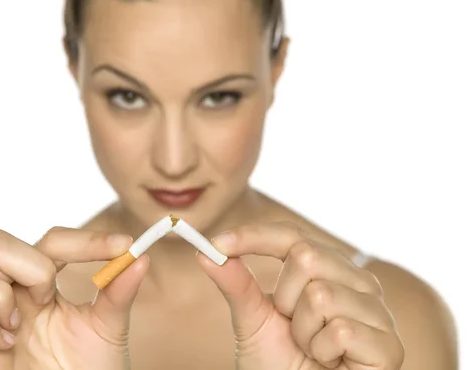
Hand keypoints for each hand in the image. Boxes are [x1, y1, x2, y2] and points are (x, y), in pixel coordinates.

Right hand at [0, 227, 148, 369]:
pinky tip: (2, 357)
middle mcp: (7, 297)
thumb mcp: (106, 332)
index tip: (123, 246)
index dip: (85, 240)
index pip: (51, 241)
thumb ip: (118, 294)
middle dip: (29, 268)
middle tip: (47, 300)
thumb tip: (140, 257)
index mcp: (40, 287)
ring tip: (16, 329)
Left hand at [198, 222, 403, 369]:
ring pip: (321, 294)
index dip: (253, 237)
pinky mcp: (389, 345)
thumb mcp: (252, 321)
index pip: (292, 236)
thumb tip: (204, 251)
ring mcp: (378, 311)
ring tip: (313, 349)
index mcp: (328, 269)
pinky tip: (331, 363)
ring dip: (303, 332)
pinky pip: (341, 329)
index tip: (217, 244)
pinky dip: (323, 352)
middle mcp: (358, 282)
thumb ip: (236, 285)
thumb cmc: (279, 365)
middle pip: (306, 256)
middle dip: (283, 298)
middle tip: (291, 328)